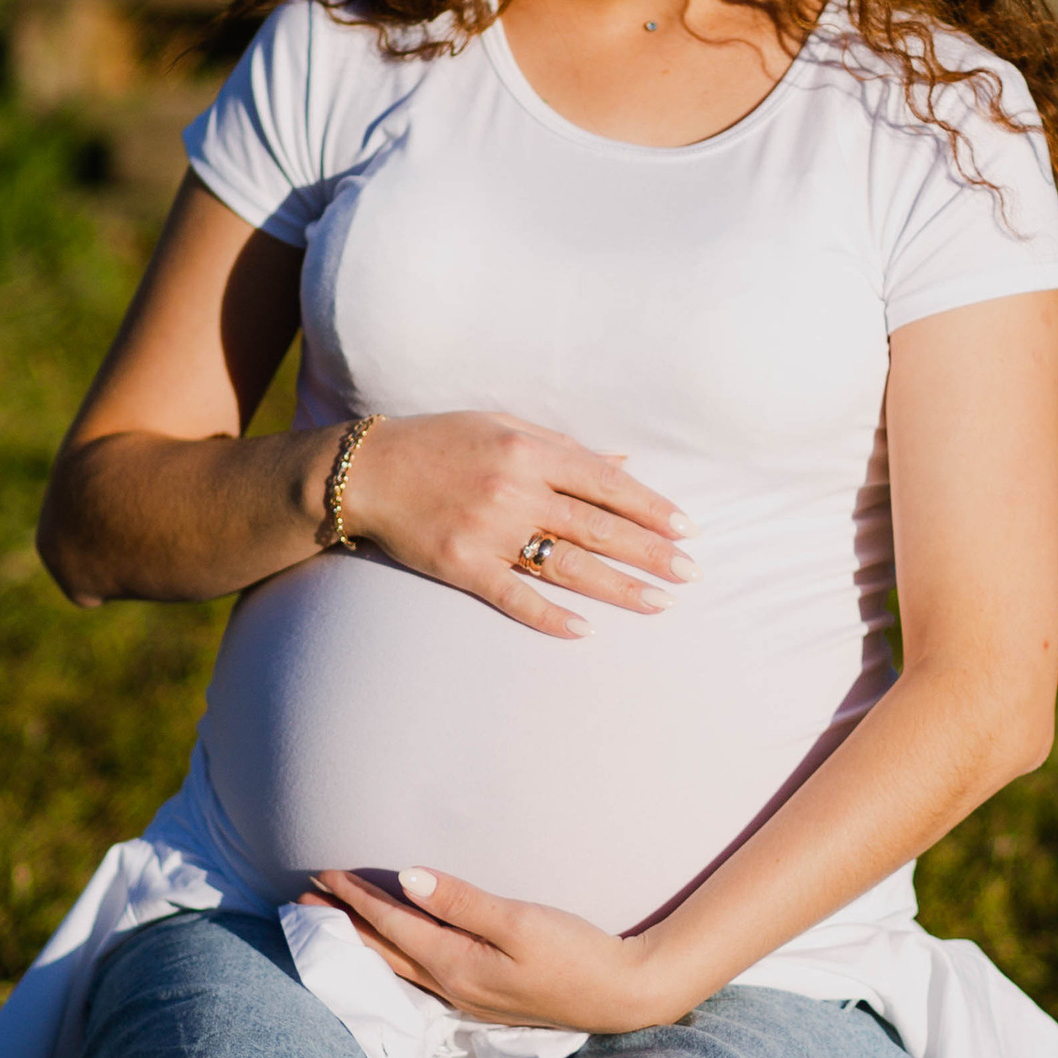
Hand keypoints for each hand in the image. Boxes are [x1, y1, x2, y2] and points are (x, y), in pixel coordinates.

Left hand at [302, 869, 687, 1034]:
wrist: (622, 995)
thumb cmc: (577, 953)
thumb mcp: (520, 921)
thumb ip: (461, 902)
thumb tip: (407, 880)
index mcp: (455, 964)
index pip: (391, 925)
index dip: (355, 898)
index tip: (322, 873)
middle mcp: (451, 985)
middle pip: (383, 951)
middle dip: (343, 924)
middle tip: (301, 901)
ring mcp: (466, 996)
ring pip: (399, 966)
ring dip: (364, 942)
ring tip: (334, 924)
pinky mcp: (483, 997)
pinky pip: (419, 974)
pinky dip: (393, 956)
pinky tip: (392, 953)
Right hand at [336, 412, 692, 639]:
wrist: (367, 472)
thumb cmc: (441, 443)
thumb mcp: (503, 426)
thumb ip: (563, 447)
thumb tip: (622, 465)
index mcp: (529, 450)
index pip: (606, 482)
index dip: (651, 507)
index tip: (687, 529)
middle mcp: (514, 490)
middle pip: (597, 527)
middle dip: (649, 552)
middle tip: (691, 573)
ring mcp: (489, 531)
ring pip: (567, 564)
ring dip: (618, 587)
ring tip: (659, 603)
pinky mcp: (462, 566)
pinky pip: (514, 596)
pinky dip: (549, 615)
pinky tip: (585, 631)